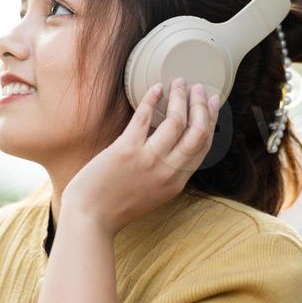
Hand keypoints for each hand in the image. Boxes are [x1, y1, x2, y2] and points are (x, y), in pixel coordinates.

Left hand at [62, 78, 220, 236]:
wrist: (89, 219)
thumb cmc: (115, 207)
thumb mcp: (152, 195)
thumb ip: (166, 174)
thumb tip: (171, 146)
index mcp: (176, 182)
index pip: (203, 147)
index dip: (211, 121)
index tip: (212, 104)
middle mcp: (168, 171)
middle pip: (197, 132)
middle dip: (201, 105)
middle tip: (199, 87)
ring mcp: (148, 160)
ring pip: (176, 121)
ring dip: (181, 97)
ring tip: (179, 83)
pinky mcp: (126, 151)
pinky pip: (145, 118)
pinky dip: (152, 99)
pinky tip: (156, 89)